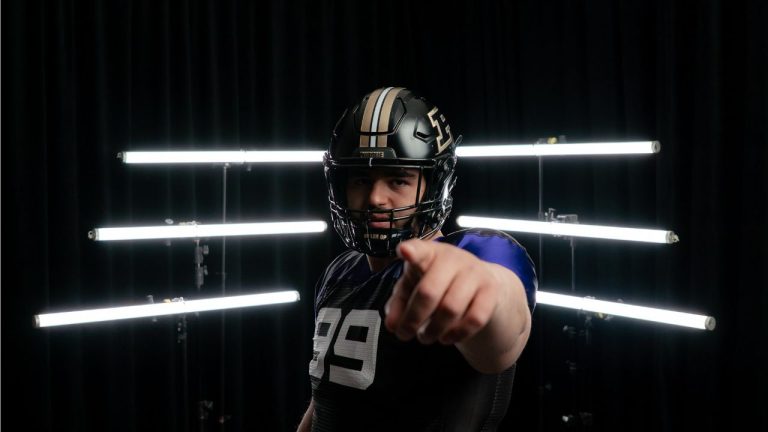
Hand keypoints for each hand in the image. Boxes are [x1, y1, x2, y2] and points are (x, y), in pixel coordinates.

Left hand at [384, 238, 502, 345]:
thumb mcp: (413, 288)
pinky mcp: (491, 290)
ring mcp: (474, 272)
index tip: (404, 252)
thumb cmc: (437, 283)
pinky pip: (474, 319)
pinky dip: (457, 334)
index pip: (420, 250)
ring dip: (433, 330)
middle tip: (404, 334)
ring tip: (425, 337)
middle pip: (429, 291)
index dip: (412, 252)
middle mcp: (453, 257)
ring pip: (450, 309)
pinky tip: (446, 337)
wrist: (480, 283)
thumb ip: (398, 304)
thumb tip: (392, 325)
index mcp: (429, 252)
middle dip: (413, 318)